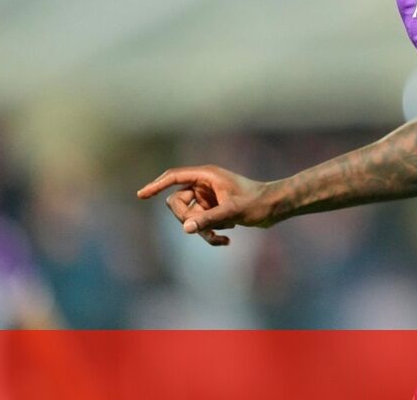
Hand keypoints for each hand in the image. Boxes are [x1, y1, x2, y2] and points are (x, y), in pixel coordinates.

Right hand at [137, 165, 275, 245]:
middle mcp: (204, 185)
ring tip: (225, 234)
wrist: (276, 207)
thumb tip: (186, 229)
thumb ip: (209, 220)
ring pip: (189, 218)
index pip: (174, 177)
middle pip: (177, 202)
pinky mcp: (213, 210)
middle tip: (206, 225)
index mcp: (207, 175)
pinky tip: (227, 240)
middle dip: (188, 218)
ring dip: (203, 229)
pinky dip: (210, 234)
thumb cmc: (258, 203)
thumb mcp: (233, 212)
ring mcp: (208, 198)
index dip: (156, 185)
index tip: (141, 195)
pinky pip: (200, 225)